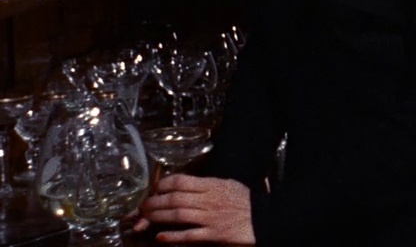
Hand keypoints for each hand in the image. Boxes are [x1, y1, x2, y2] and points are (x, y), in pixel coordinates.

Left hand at [136, 174, 254, 243]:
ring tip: (145, 219)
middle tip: (142, 207)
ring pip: (178, 215)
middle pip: (174, 199)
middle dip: (154, 203)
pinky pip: (189, 235)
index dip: (163, 185)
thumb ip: (212, 185)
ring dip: (158, 217)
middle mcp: (210, 200)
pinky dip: (173, 236)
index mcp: (214, 185)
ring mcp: (212, 217)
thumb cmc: (249, 204)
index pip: (181, 181)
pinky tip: (161, 237)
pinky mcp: (215, 234)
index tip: (155, 190)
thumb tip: (191, 185)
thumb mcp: (231, 186)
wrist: (268, 220)